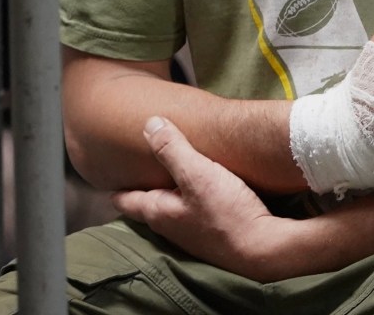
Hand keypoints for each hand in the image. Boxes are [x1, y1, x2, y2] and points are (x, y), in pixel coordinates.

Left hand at [116, 117, 309, 282]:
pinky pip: (192, 212)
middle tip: (139, 164)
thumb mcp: (197, 174)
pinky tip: (202, 189)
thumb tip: (149, 124)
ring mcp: (190, 233)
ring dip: (168, 192)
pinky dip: (190, 199)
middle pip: (146, 204)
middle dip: (142, 186)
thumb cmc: (227, 213)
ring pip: (169, 209)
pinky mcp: (211, 234)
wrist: (263, 248)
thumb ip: (172, 149)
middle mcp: (169, 226)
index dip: (116, 184)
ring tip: (170, 173)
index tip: (110, 169)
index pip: (124, 200)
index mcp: (157, 212)